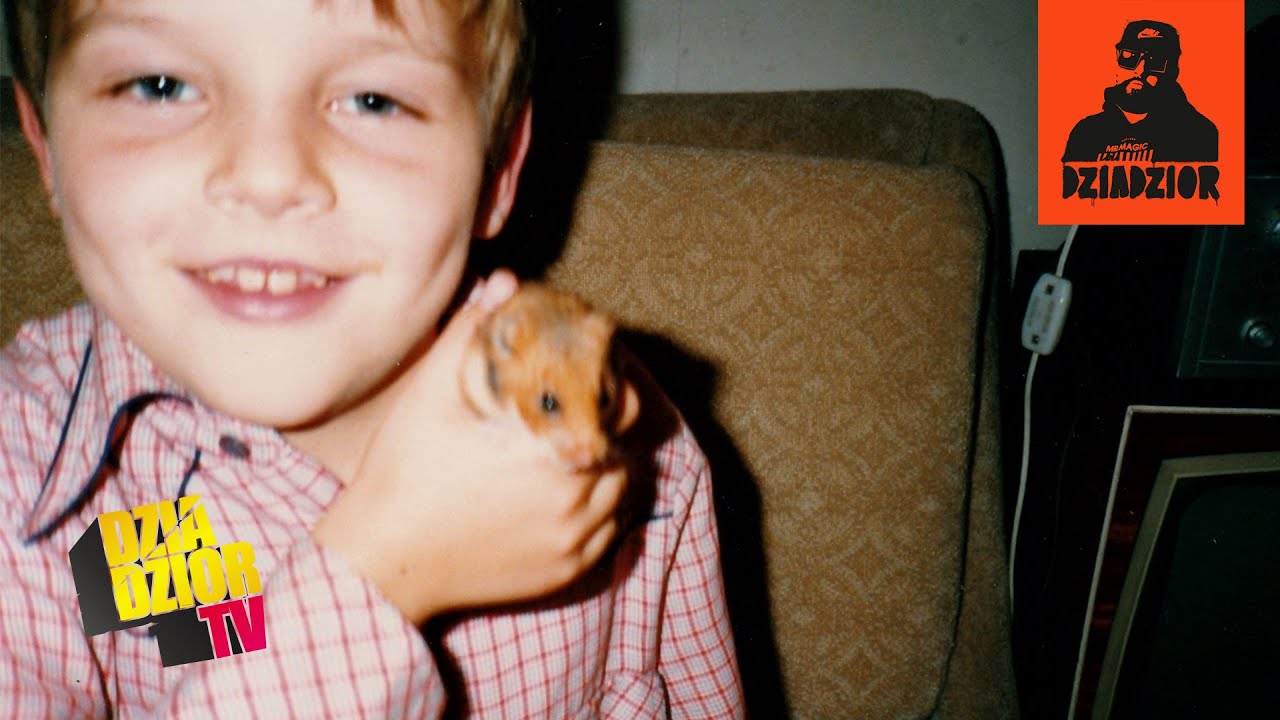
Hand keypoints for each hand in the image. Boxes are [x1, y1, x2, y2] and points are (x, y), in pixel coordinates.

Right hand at [312, 270, 628, 623]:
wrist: (384, 559)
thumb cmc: (403, 470)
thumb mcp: (429, 391)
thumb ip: (472, 331)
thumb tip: (505, 283)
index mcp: (549, 444)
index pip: (619, 401)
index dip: (610, 380)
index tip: (591, 370)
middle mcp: (575, 494)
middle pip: (622, 444)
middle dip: (604, 422)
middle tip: (576, 408)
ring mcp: (576, 538)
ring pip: (620, 489)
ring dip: (604, 465)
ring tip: (570, 447)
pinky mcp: (569, 570)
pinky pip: (609, 532)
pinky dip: (599, 510)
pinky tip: (569, 493)